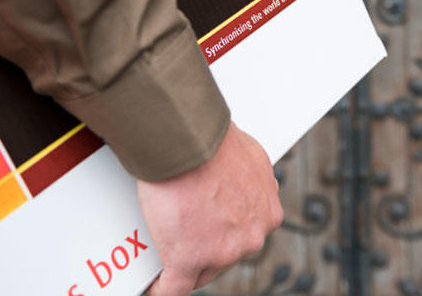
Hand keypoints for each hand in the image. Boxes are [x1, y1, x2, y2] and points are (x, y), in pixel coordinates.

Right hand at [137, 122, 282, 295]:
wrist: (188, 140)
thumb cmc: (211, 141)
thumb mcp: (247, 158)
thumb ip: (245, 180)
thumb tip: (234, 182)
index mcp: (266, 213)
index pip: (244, 235)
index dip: (223, 232)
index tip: (211, 232)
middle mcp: (250, 235)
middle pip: (224, 255)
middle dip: (205, 246)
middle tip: (186, 233)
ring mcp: (220, 251)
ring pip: (200, 270)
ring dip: (184, 260)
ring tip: (166, 246)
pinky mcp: (188, 258)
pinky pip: (174, 287)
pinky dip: (162, 289)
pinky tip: (155, 288)